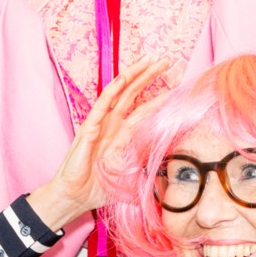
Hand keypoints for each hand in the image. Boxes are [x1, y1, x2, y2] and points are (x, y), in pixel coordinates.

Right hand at [28, 56, 169, 230]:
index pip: (146, 110)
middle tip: (167, 60)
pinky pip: (102, 105)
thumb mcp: (133, 177)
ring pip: (120, 92)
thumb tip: (172, 169)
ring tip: (150, 60)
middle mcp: (114, 125)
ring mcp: (101, 123)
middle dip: (151, 76)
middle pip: (135, 94)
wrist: (76, 196)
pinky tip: (124, 78)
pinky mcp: (89, 128)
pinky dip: (113, 90)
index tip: (179, 84)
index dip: (161, 97)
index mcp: (125, 134)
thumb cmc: (101, 188)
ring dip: (135, 75)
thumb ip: (150, 168)